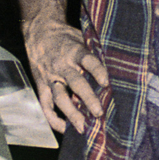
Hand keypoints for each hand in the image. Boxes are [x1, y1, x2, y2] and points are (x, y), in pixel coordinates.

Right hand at [24, 18, 108, 133]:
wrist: (39, 31)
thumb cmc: (66, 37)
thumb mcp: (81, 38)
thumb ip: (95, 52)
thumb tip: (119, 67)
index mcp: (74, 51)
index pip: (88, 60)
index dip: (97, 70)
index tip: (106, 82)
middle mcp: (62, 65)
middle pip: (75, 83)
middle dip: (87, 98)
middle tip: (98, 113)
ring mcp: (51, 77)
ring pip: (60, 97)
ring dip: (71, 113)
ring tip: (83, 127)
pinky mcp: (41, 85)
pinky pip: (45, 104)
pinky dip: (53, 118)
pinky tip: (65, 128)